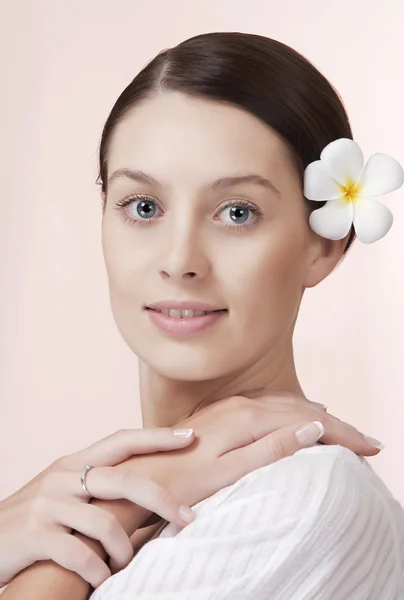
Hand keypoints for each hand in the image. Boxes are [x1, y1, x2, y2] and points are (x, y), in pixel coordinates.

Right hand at [0, 427, 195, 588]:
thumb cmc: (34, 519)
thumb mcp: (63, 491)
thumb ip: (96, 485)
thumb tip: (146, 487)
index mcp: (73, 463)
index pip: (121, 440)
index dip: (156, 437)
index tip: (189, 437)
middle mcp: (63, 477)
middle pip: (123, 480)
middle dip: (160, 499)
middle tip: (188, 516)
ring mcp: (47, 505)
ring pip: (105, 523)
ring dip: (124, 549)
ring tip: (125, 564)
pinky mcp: (34, 535)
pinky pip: (80, 555)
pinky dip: (97, 571)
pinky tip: (101, 579)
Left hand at [133, 391, 381, 507]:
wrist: (140, 475)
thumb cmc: (182, 480)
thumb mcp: (229, 471)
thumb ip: (271, 449)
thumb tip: (313, 430)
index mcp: (249, 418)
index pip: (309, 421)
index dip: (343, 434)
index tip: (371, 448)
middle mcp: (243, 405)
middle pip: (303, 409)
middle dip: (338, 425)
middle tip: (366, 443)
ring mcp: (232, 406)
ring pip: (288, 405)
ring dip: (318, 417)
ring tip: (342, 431)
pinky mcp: (224, 412)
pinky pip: (271, 404)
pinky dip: (295, 412)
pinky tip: (299, 417)